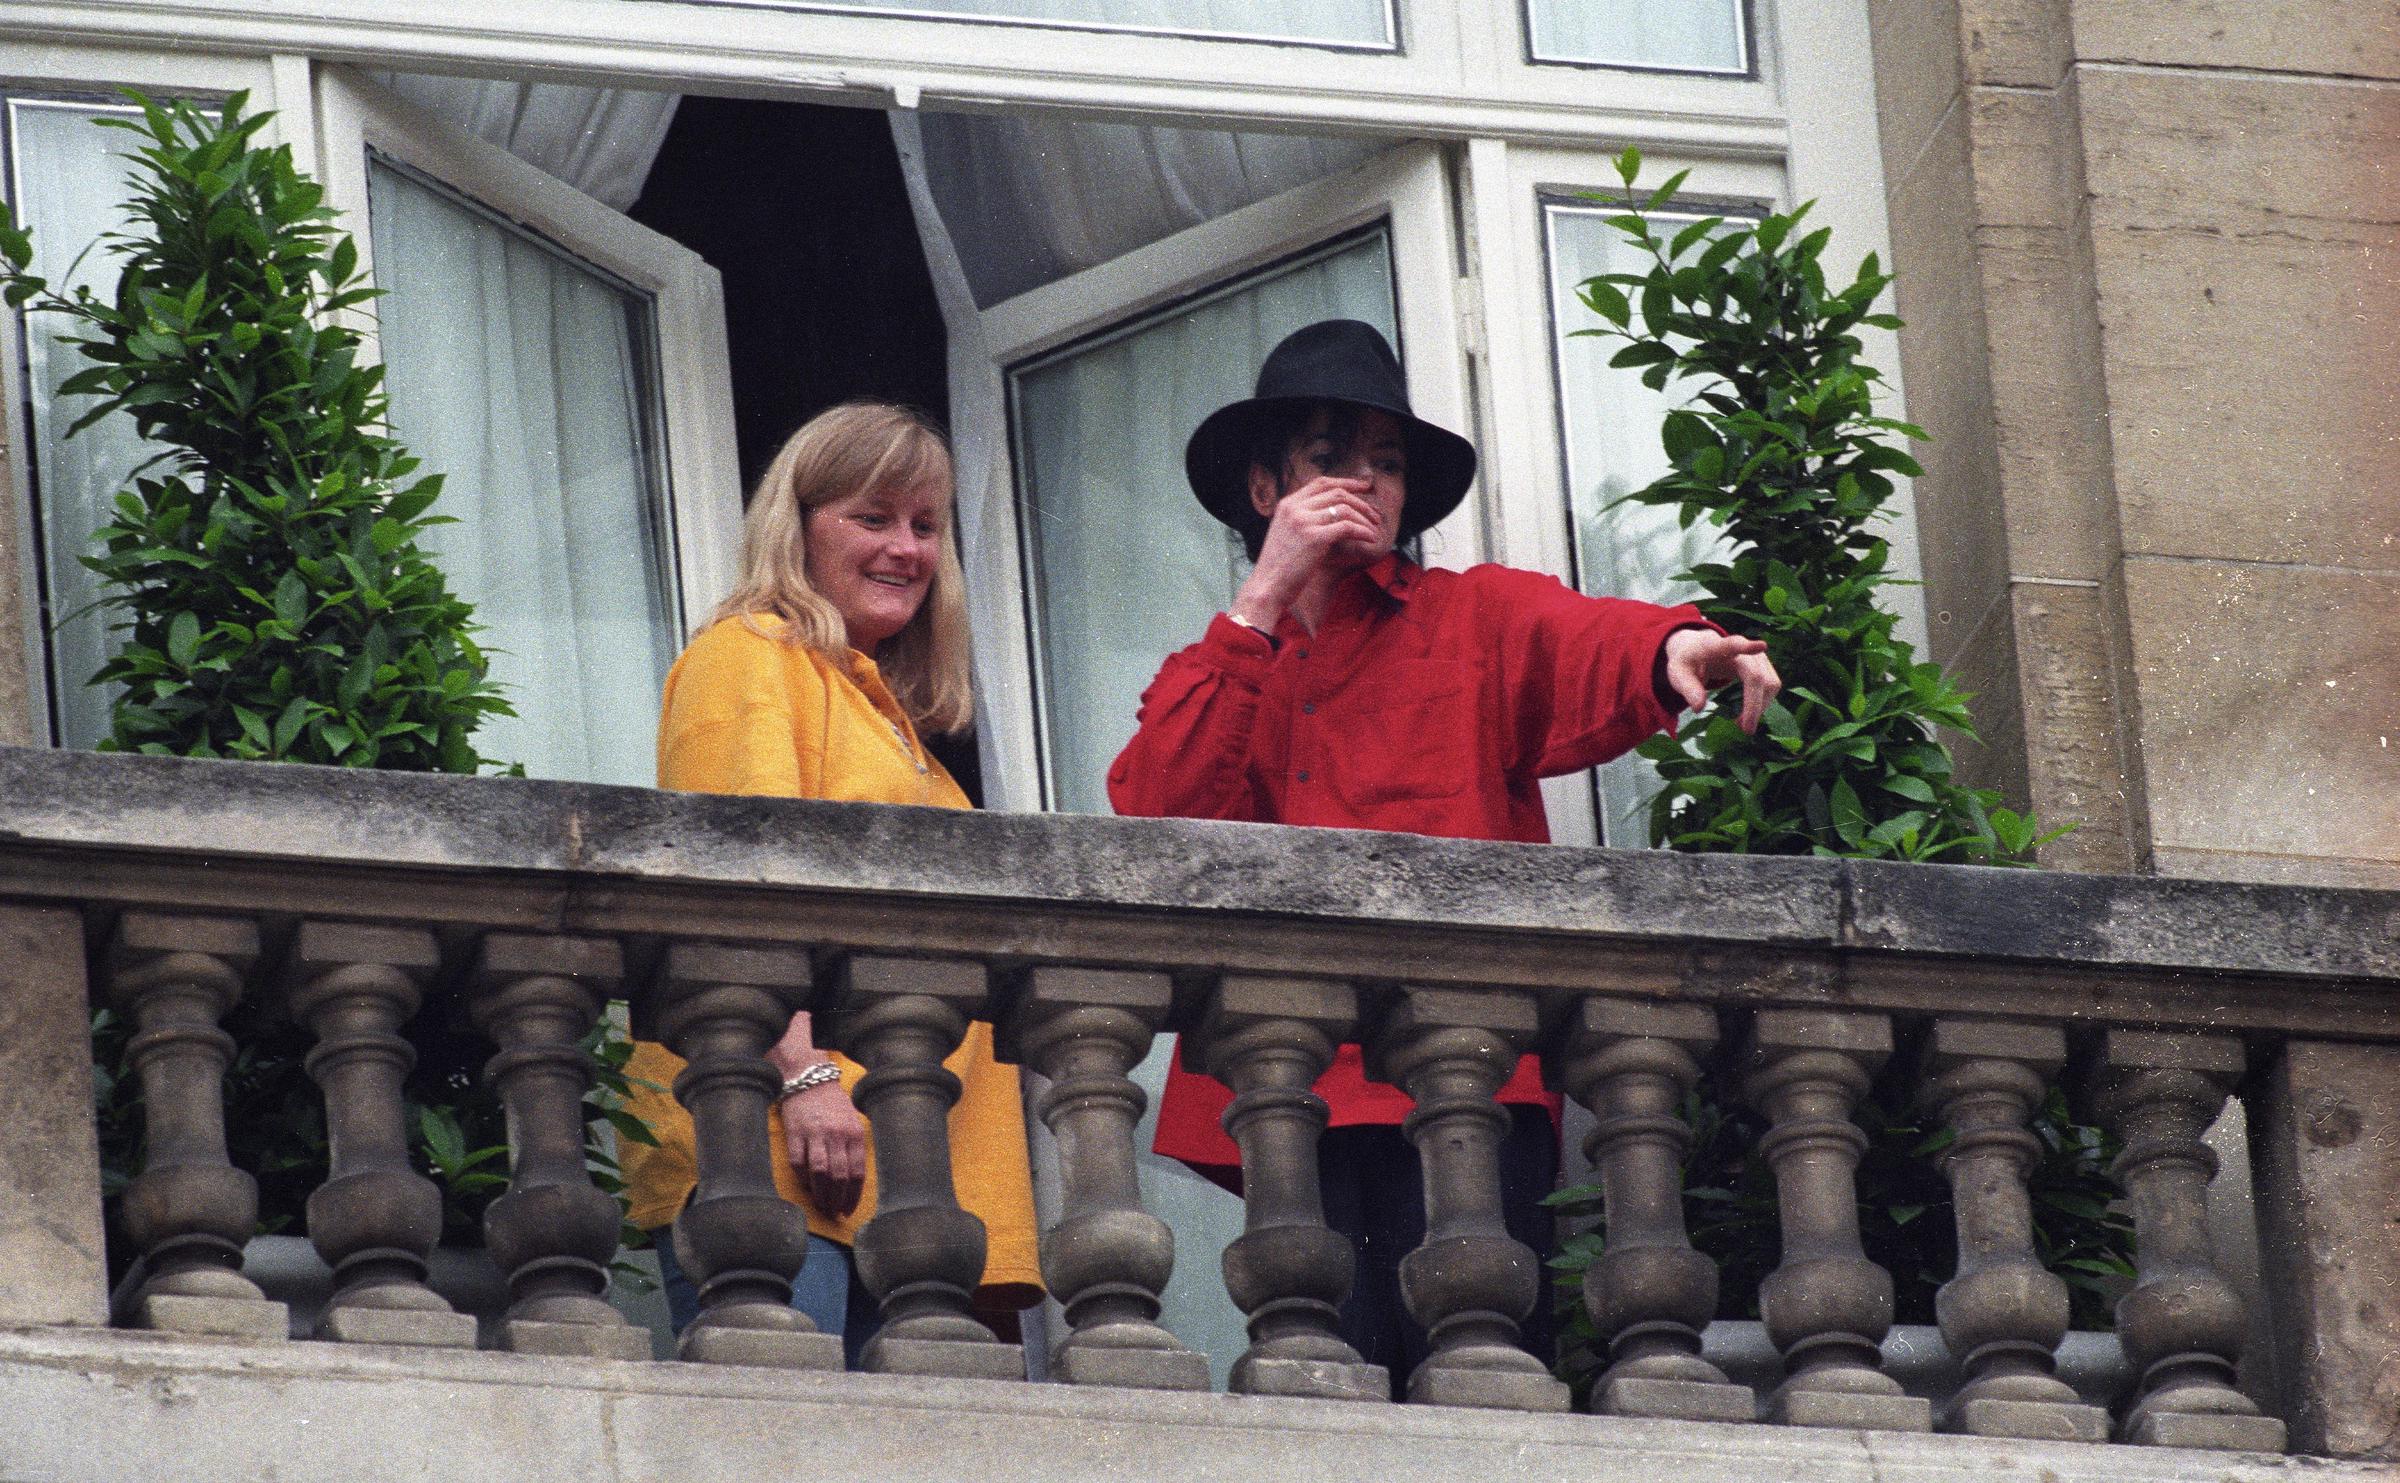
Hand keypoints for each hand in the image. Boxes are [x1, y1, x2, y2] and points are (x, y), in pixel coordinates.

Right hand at [779, 1073, 865, 1217]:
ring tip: (821, 1206)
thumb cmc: (833, 1106)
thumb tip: (853, 1183)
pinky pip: (798, 1163)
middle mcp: (836, 1135)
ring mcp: (815, 1134)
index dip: (853, 1196)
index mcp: (854, 1134)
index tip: (848, 1210)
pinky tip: (806, 1187)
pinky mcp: (795, 1133)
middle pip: (839, 1177)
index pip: (857, 1173)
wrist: (810, 1081)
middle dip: (837, 1199)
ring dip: (821, 1194)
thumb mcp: (853, 1122)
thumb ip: (854, 1148)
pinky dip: (802, 1179)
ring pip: (820, 1173)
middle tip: (833, 1212)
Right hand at [1231, 475, 1383, 627]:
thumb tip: (1331, 514)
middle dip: (1361, 502)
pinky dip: (1363, 532)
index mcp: (1287, 504)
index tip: (1364, 487)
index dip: (1346, 482)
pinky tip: (1371, 539)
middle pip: (1337, 493)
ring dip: (1365, 519)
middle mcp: (1294, 508)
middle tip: (1375, 515)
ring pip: (1345, 509)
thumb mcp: (1286, 533)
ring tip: (1374, 530)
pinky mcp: (1314, 538)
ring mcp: (1304, 521)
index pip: (1321, 483)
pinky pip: (1347, 527)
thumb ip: (1302, 519)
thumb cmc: (1278, 567)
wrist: (1266, 587)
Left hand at [1663, 627, 1781, 733]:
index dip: (1747, 646)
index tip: (1762, 646)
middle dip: (1754, 704)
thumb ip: (1688, 689)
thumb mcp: (1678, 675)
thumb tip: (1699, 708)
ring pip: (1770, 683)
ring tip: (1739, 723)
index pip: (1733, 645)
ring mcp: (1756, 656)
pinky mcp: (1764, 665)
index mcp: (1717, 647)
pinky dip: (1762, 703)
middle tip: (1746, 730)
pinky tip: (1747, 714)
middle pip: (1756, 676)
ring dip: (1760, 706)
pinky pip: (1772, 686)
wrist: (1698, 649)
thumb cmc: (1689, 663)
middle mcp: (1742, 649)